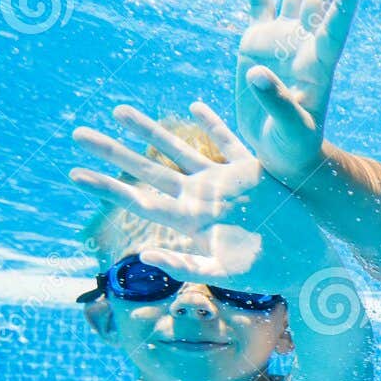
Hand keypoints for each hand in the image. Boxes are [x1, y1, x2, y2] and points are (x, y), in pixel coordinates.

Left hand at [70, 102, 319, 285]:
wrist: (307, 261)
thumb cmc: (267, 274)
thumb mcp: (225, 273)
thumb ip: (186, 265)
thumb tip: (144, 257)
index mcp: (190, 220)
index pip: (138, 200)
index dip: (106, 187)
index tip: (74, 174)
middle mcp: (200, 198)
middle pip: (147, 170)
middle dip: (113, 152)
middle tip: (77, 135)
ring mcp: (224, 183)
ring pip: (178, 150)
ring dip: (149, 131)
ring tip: (118, 112)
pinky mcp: (251, 172)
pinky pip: (228, 142)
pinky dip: (213, 123)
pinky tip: (195, 105)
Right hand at [236, 0, 360, 181]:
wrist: (280, 152)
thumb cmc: (294, 146)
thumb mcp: (290, 129)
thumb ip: (276, 101)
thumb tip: (257, 73)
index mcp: (318, 66)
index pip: (333, 31)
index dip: (343, 8)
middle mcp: (304, 46)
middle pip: (322, 1)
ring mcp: (282, 42)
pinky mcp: (257, 44)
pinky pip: (259, 8)